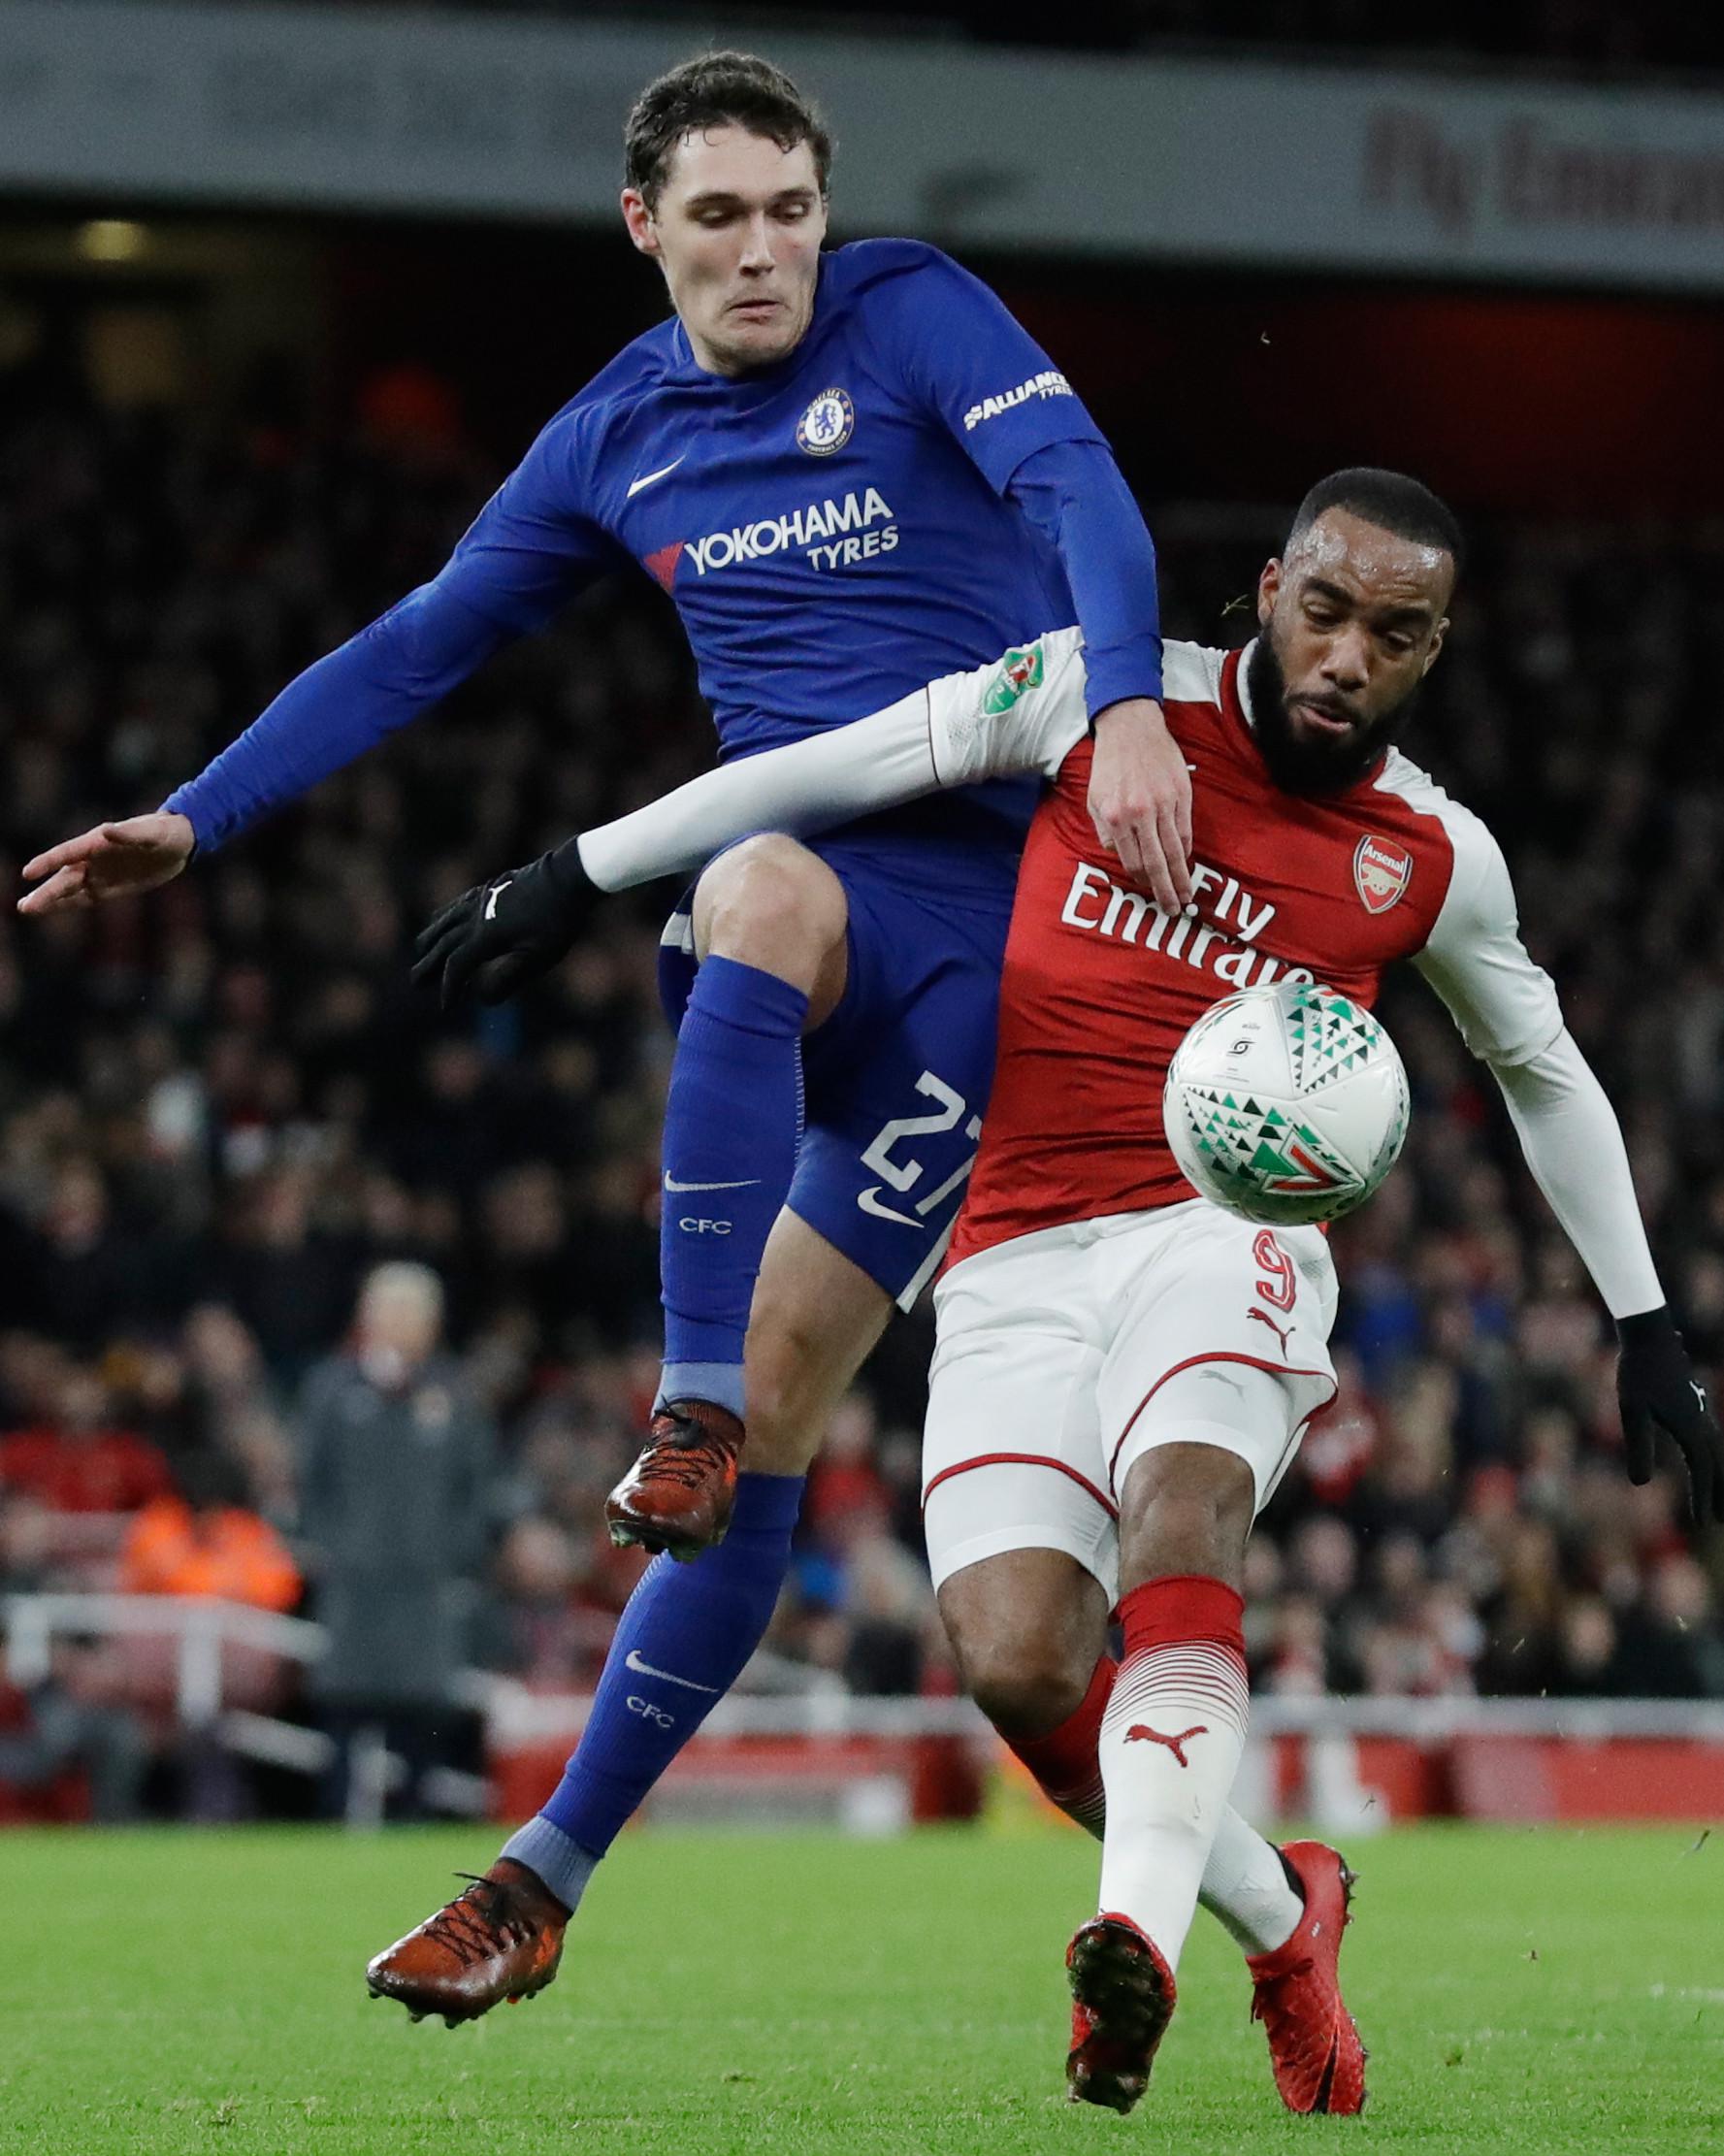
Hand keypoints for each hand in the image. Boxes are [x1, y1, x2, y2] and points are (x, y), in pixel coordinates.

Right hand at [17, 812, 195, 915]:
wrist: (179, 844)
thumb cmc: (164, 832)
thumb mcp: (151, 833)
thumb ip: (129, 834)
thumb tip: (106, 831)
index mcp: (97, 842)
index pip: (67, 854)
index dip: (48, 862)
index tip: (28, 873)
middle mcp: (93, 859)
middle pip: (63, 878)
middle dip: (45, 892)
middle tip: (23, 906)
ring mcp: (99, 874)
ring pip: (69, 890)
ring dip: (50, 900)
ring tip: (27, 909)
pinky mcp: (109, 888)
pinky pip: (85, 898)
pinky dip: (68, 905)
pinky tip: (51, 910)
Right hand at [411, 838, 592, 1008]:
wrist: (568, 878)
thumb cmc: (557, 922)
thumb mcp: (539, 958)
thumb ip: (509, 979)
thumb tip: (481, 999)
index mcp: (486, 937)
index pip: (457, 966)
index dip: (449, 988)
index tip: (447, 1007)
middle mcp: (476, 917)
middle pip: (443, 944)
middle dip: (429, 966)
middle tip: (416, 983)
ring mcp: (480, 900)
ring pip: (445, 921)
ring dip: (431, 939)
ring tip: (420, 950)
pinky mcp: (488, 889)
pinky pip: (456, 905)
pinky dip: (443, 916)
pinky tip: (443, 919)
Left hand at [1086, 697, 1192, 915]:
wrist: (1131, 728)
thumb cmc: (1109, 765)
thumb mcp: (1093, 799)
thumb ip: (1102, 830)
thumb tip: (1114, 853)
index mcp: (1115, 817)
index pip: (1132, 861)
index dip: (1141, 880)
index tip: (1148, 892)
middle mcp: (1140, 814)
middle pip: (1156, 862)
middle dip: (1166, 890)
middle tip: (1174, 910)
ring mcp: (1163, 804)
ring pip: (1175, 850)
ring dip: (1182, 876)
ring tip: (1188, 895)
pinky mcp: (1181, 794)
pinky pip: (1185, 829)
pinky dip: (1186, 849)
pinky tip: (1187, 863)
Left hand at [1616, 1307, 1723, 1523]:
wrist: (1649, 1336)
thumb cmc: (1637, 1373)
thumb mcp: (1632, 1411)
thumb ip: (1638, 1447)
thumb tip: (1641, 1485)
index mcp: (1691, 1429)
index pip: (1701, 1473)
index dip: (1703, 1501)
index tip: (1703, 1527)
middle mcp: (1703, 1422)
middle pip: (1717, 1466)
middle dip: (1720, 1494)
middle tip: (1721, 1522)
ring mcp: (1702, 1411)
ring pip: (1717, 1451)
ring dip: (1719, 1476)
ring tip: (1718, 1497)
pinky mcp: (1695, 1403)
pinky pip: (1711, 1438)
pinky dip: (1713, 1457)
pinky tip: (1705, 1460)